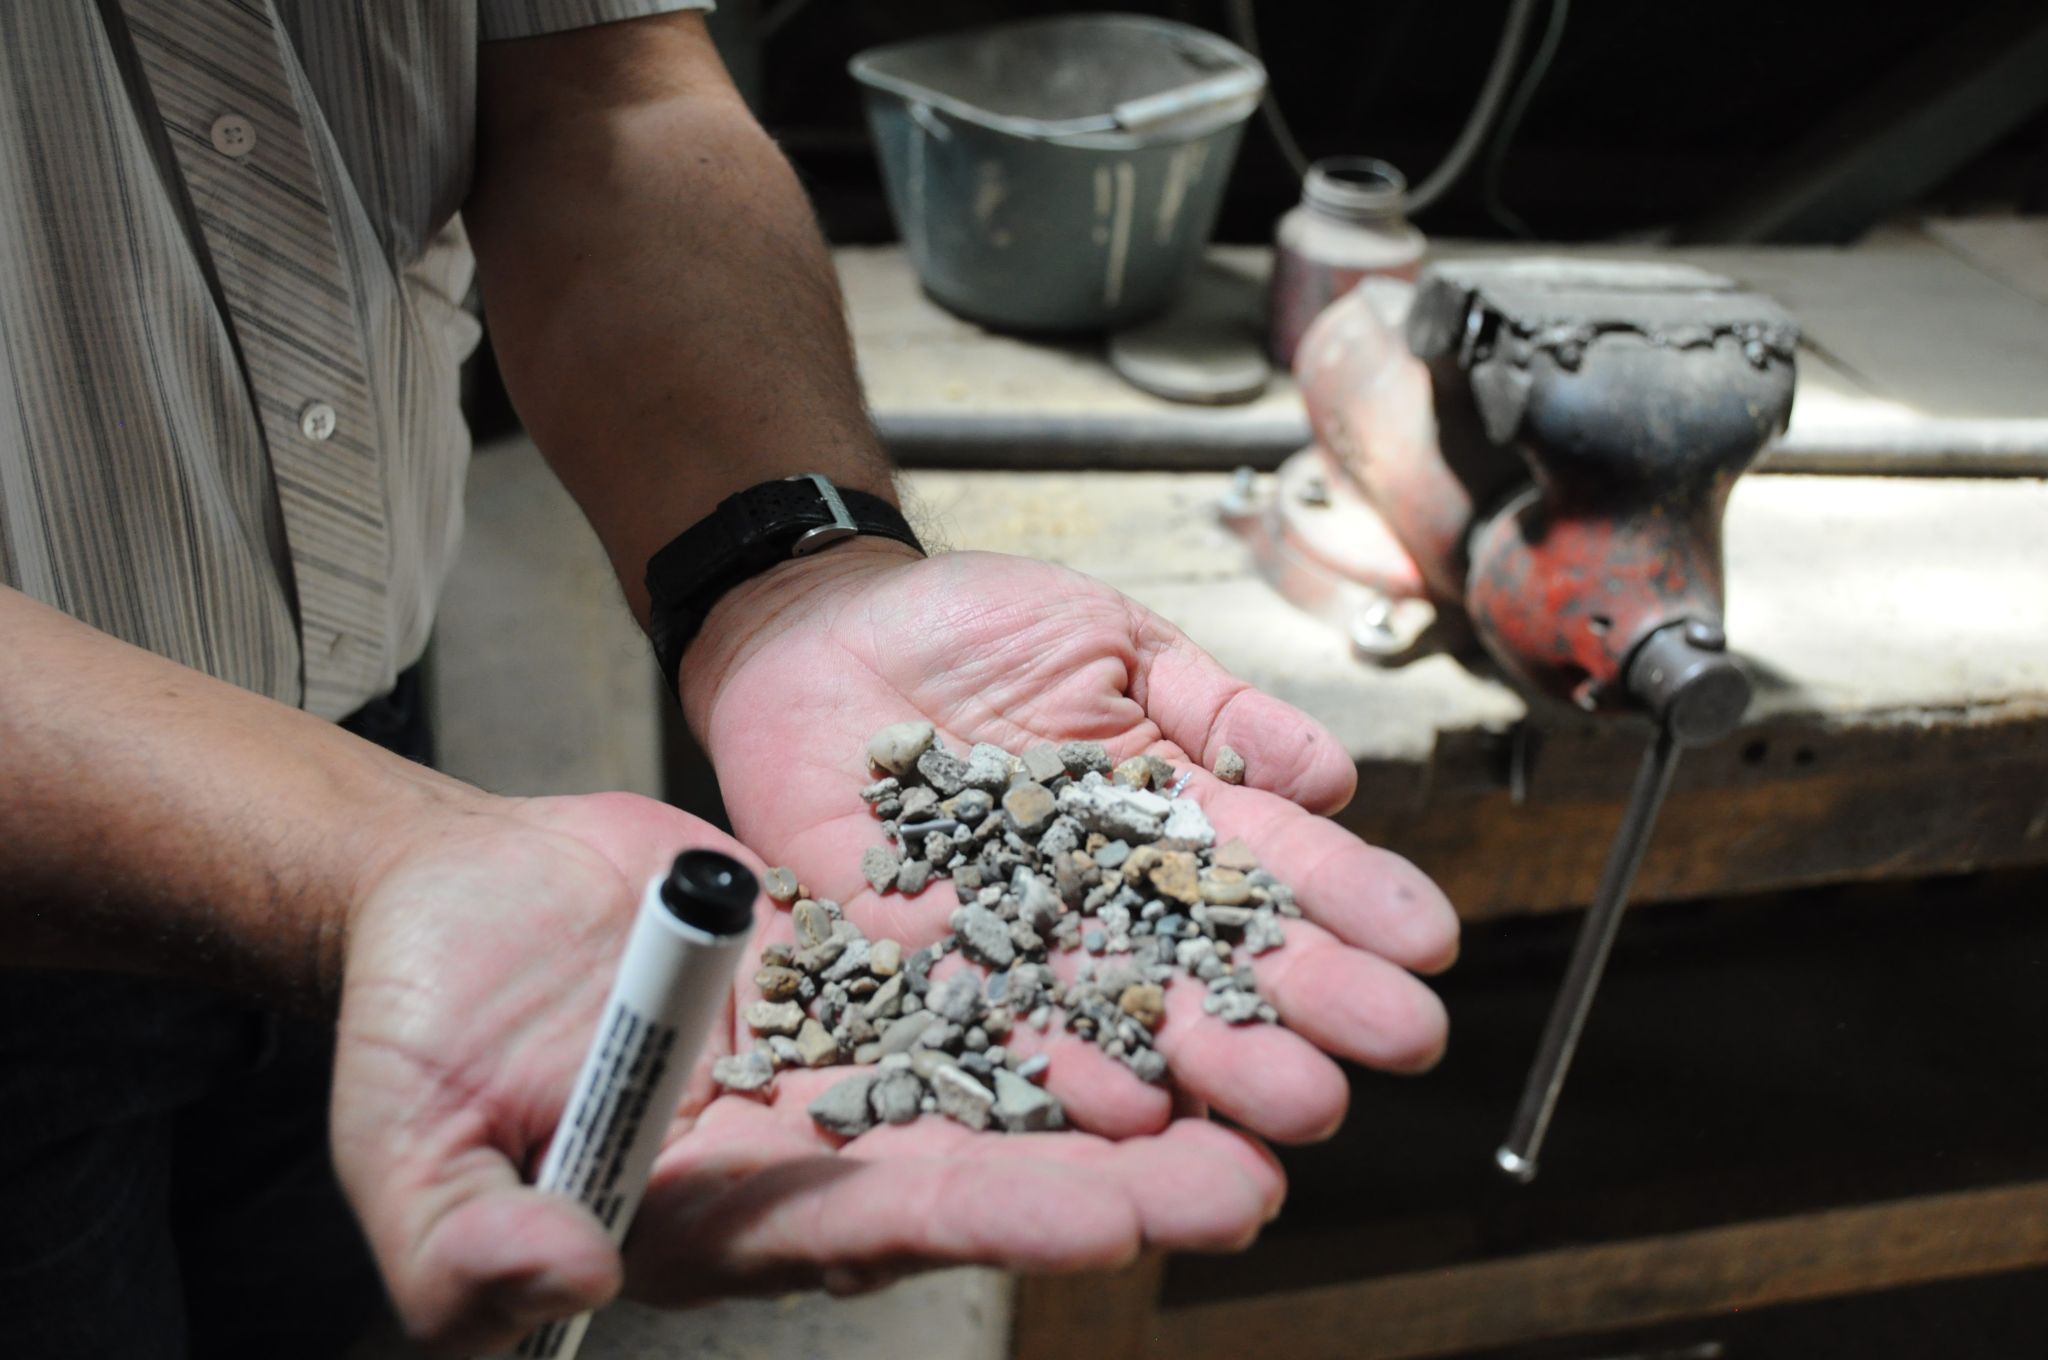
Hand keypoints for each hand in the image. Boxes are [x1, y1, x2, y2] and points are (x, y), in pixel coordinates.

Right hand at [331, 791, 1283, 1352]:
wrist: (447, 898)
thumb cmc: (416, 1034)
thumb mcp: (410, 1149)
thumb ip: (470, 1239)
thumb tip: (565, 1273)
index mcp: (726, 1211)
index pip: (886, 1222)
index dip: (1001, 1218)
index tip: (1120, 1215)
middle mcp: (808, 1145)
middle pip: (985, 1157)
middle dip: (1120, 1170)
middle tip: (1258, 1168)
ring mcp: (841, 1047)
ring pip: (1002, 1060)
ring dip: (1124, 1065)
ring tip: (1256, 1064)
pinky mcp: (850, 959)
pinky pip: (966, 958)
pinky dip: (1054, 957)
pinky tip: (1156, 944)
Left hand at [682, 543, 1458, 1144]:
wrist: (818, 628)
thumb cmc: (965, 624)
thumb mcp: (1109, 638)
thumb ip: (1214, 706)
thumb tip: (1332, 777)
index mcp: (1164, 813)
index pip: (1274, 865)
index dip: (1351, 902)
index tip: (1426, 941)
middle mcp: (1105, 891)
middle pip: (1216, 956)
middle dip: (1309, 1001)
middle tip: (1396, 1043)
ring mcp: (1020, 932)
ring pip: (1127, 1009)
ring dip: (1212, 1061)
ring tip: (1294, 1101)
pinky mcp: (924, 961)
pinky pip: (996, 1023)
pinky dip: (1060, 1068)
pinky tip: (1133, 1110)